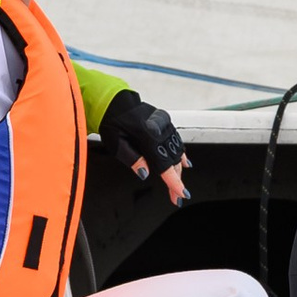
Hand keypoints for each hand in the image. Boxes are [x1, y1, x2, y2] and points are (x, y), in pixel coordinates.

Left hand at [100, 87, 187, 206]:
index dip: (174, 181)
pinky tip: (184, 162)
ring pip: (176, 151)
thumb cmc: (112, 121)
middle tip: (175, 196)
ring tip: (177, 184)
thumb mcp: (115, 143)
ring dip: (178, 169)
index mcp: (147, 134)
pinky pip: (176, 140)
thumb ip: (132, 159)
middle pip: (172, 160)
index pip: (164, 164)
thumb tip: (145, 172)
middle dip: (176, 180)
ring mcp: (164, 124)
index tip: (181, 194)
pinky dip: (180, 153)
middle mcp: (160, 128)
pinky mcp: (165, 121)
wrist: (114, 100)